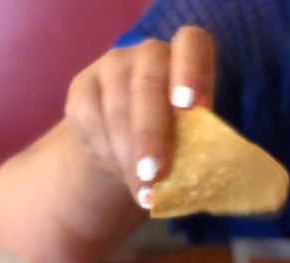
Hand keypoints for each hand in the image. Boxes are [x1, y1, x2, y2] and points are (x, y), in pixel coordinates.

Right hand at [63, 25, 215, 208]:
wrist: (130, 143)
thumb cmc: (179, 138)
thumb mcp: (196, 138)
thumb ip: (201, 146)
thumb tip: (205, 180)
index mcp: (189, 56)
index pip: (192, 44)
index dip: (192, 72)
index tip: (191, 108)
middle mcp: (151, 53)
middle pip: (149, 86)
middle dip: (151, 136)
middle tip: (156, 176)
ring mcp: (113, 66)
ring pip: (118, 109)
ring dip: (129, 156)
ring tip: (144, 191)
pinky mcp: (83, 86)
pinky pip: (92, 120)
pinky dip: (107, 153)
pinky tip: (121, 174)